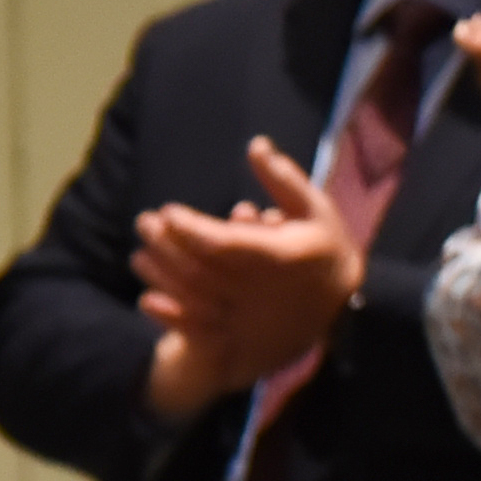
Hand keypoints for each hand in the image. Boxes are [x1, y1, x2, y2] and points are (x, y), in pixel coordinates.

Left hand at [132, 138, 361, 415]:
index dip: (189, 227)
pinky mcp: (241, 335)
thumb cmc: (324, 250)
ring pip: (193, 298)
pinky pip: (197, 329)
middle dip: (166, 244)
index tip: (169, 210)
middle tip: (146, 223)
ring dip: (161, 276)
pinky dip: (169, 316)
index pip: (223, 243)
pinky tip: (149, 298)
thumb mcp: (316, 210)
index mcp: (282, 257)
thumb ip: (284, 179)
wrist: (339, 307)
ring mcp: (251, 316)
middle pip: (200, 268)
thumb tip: (255, 144)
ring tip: (141, 255)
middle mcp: (264, 289)